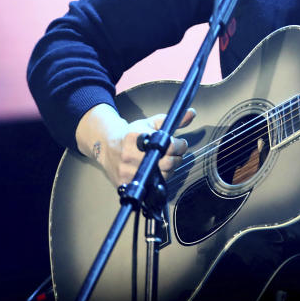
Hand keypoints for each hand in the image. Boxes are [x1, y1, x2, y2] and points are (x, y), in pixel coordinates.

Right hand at [76, 104, 195, 188]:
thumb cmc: (132, 135)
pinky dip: (158, 180)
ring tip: (164, 161)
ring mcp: (126, 171)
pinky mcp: (125, 184)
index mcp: (136, 137)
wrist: (108, 147)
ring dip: (169, 169)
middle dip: (177, 158)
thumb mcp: (150, 123)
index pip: (168, 145)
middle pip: (167, 163)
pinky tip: (156, 171)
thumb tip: (191, 113)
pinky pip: (151, 186)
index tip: (180, 143)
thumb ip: (172, 120)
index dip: (179, 145)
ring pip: (162, 176)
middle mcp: (130, 155)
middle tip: (175, 153)